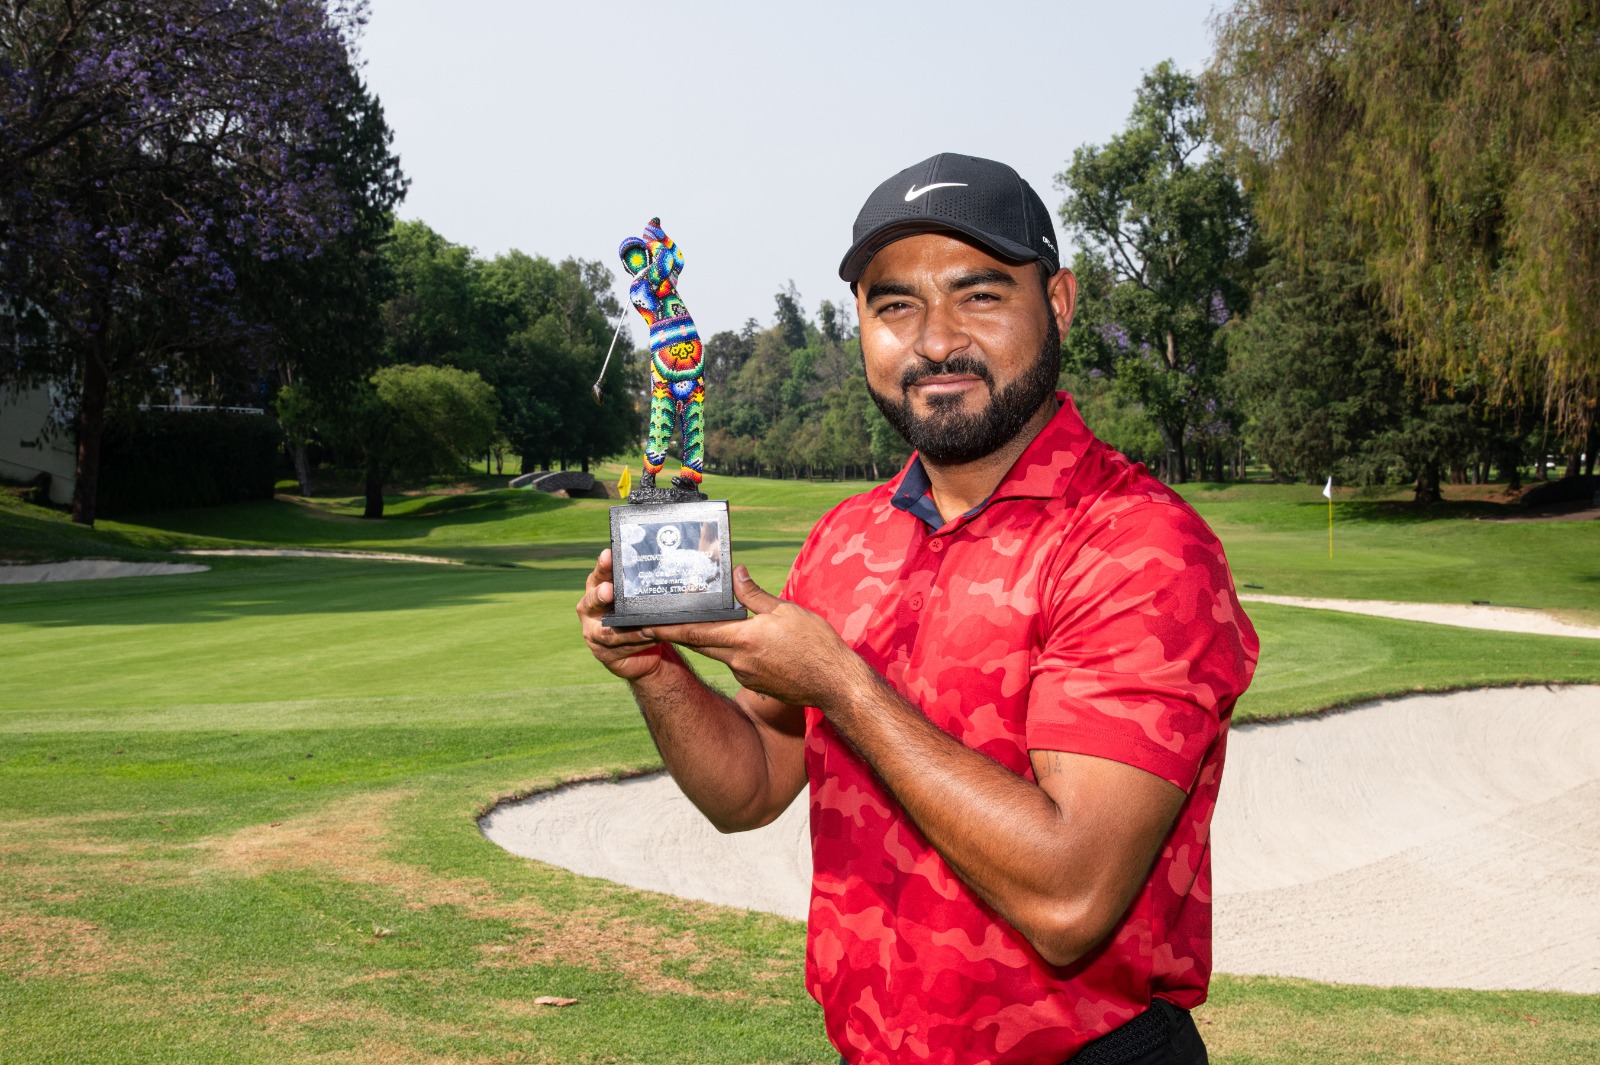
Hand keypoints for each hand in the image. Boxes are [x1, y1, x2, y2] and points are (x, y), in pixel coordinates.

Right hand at [576, 548, 670, 682]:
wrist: (644, 652)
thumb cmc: (641, 616)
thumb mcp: (642, 599)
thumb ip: (646, 587)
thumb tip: (680, 576)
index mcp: (598, 588)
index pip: (599, 574)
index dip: (603, 565)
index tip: (609, 554)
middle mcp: (590, 609)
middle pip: (592, 601)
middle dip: (601, 595)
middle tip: (609, 590)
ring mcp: (593, 632)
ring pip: (608, 631)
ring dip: (628, 628)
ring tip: (645, 624)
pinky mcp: (603, 652)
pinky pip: (620, 647)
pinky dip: (638, 641)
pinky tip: (651, 636)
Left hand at [647, 566, 866, 708]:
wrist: (834, 684)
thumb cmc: (815, 645)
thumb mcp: (786, 610)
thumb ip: (754, 594)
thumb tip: (735, 573)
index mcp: (742, 639)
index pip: (694, 633)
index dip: (666, 630)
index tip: (643, 627)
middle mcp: (737, 660)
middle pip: (699, 644)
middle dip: (678, 634)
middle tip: (655, 624)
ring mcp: (745, 675)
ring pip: (718, 652)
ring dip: (708, 640)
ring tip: (709, 625)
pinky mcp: (755, 683)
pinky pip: (736, 663)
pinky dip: (732, 650)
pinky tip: (746, 642)